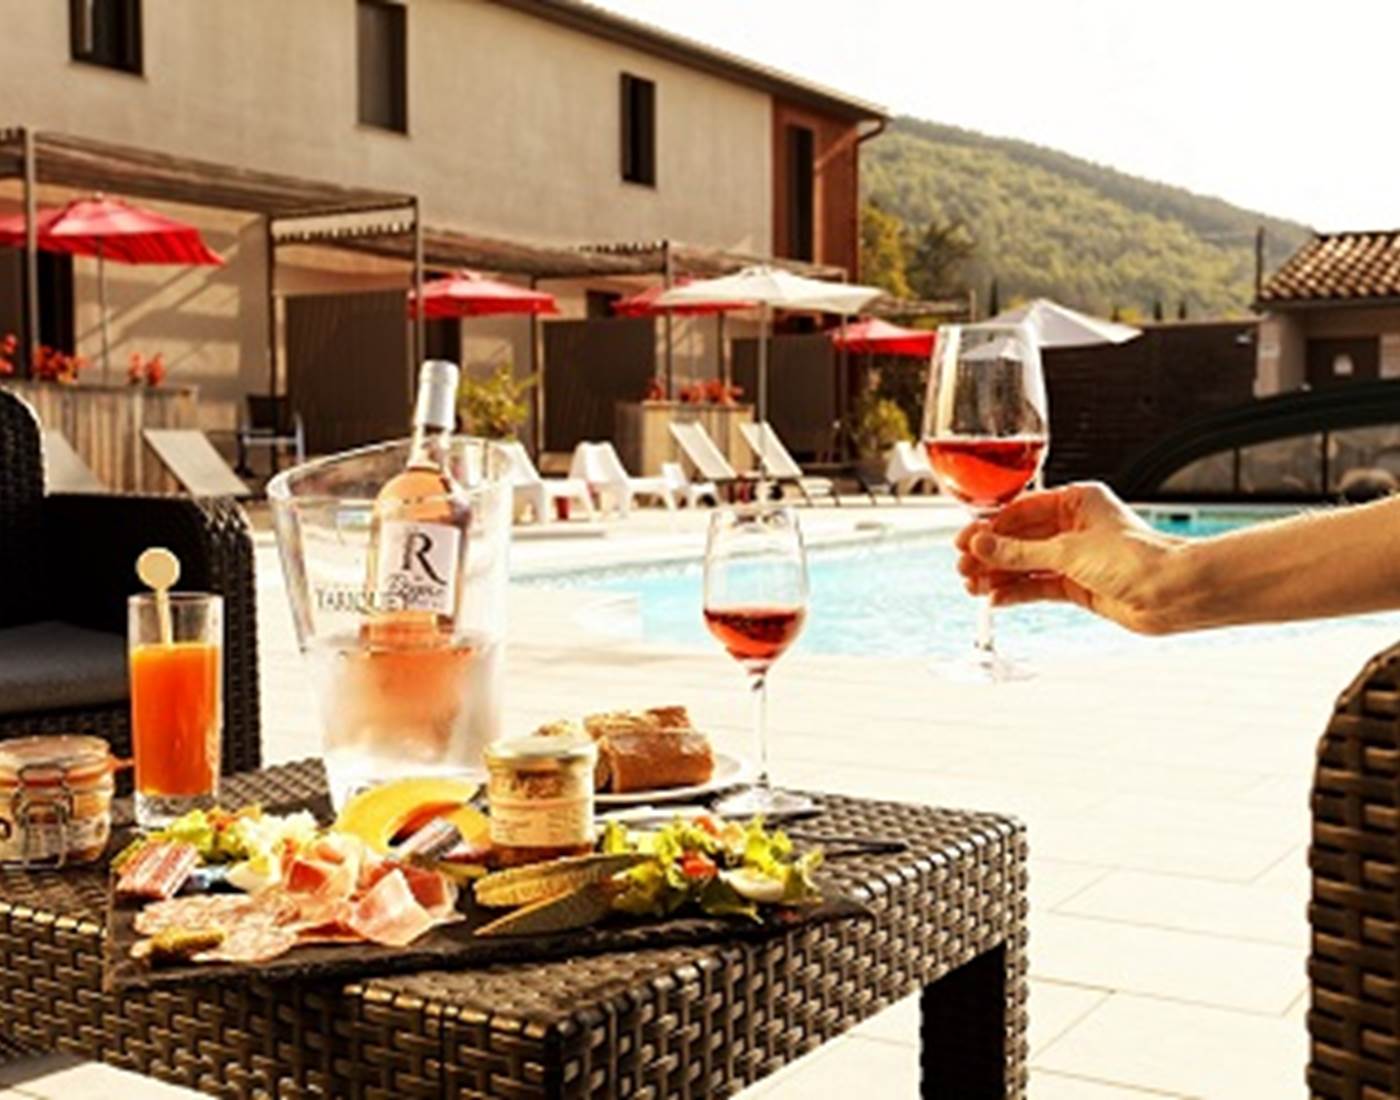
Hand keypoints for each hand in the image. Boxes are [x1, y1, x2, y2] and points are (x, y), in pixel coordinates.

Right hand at [954, 482, 1189, 633]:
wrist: (1172, 594)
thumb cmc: (1137, 560)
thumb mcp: (1067, 552)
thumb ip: (1019, 553)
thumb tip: (980, 546)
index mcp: (1077, 501)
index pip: (1020, 511)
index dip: (990, 528)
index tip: (965, 541)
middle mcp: (1075, 527)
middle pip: (1020, 539)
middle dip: (991, 555)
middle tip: (963, 567)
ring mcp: (1076, 557)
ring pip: (1026, 565)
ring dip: (999, 576)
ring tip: (972, 587)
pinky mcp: (1079, 584)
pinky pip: (1038, 586)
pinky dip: (1017, 592)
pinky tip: (995, 599)